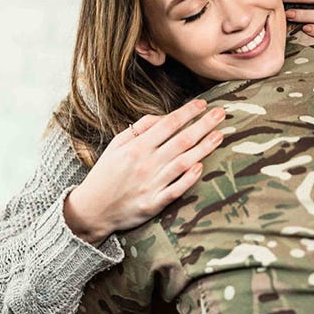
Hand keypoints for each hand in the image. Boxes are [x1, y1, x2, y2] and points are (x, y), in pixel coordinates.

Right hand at [65, 99, 225, 243]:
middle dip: (203, 125)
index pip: (168, 124)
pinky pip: (175, 190)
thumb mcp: (116, 145)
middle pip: (181, 140)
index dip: (187, 113)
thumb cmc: (106, 174)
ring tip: (220, 135)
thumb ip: (140, 129)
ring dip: (204, 148)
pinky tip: (202, 167)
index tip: (203, 104)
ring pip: (183, 162)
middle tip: (221, 113)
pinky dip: (189, 179)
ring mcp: (151, 184)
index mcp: (136, 147)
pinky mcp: (153, 204)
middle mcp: (146, 163)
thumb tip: (164, 117)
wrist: (92, 209)